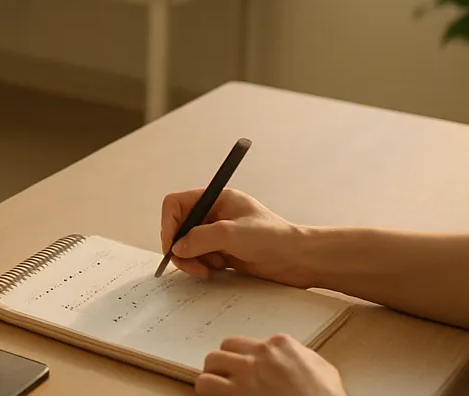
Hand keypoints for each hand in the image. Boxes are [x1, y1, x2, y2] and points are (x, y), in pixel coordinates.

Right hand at [161, 188, 314, 287]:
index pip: (177, 204)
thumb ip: (199, 239)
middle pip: (180, 227)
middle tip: (190, 264)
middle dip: (181, 247)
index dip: (169, 223)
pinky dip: (204, 266)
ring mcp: (220, 234)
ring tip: (211, 269)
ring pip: (189, 246)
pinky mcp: (225, 252)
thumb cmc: (272, 237)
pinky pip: (202, 258)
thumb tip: (177, 248)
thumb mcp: (231, 234)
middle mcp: (215, 214)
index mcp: (216, 199)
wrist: (299, 259)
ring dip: (194, 259)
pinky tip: (219, 269)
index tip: (171, 245)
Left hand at [196, 335, 345, 395]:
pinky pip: (205, 384)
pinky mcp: (234, 393)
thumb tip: (294, 361)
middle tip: (229, 378)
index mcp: (282, 345)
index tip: (248, 370)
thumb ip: (303, 358)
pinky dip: (207, 391)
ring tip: (219, 389)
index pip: (250, 342)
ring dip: (214, 375)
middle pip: (226, 347)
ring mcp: (246, 373)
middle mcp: (260, 354)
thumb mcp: (323, 370)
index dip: (247, 359)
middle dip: (226, 363)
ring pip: (211, 362)